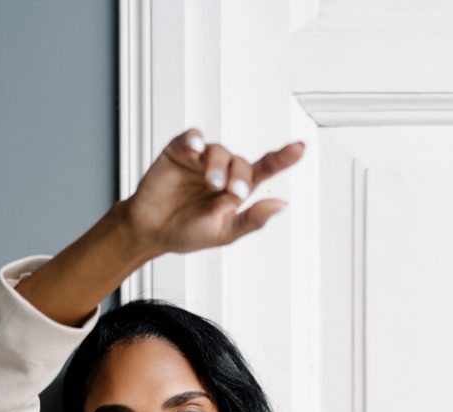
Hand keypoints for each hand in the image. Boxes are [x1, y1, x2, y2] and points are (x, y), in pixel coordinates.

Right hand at [124, 127, 305, 255]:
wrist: (152, 232)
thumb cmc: (188, 232)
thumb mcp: (223, 233)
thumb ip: (251, 219)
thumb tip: (280, 204)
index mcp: (237, 190)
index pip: (265, 170)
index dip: (284, 158)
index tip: (301, 148)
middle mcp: (223, 171)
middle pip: (241, 162)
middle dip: (239, 176)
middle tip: (230, 192)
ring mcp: (201, 160)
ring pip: (219, 150)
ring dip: (218, 165)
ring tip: (211, 183)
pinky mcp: (180, 151)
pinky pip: (192, 137)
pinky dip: (195, 140)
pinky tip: (195, 150)